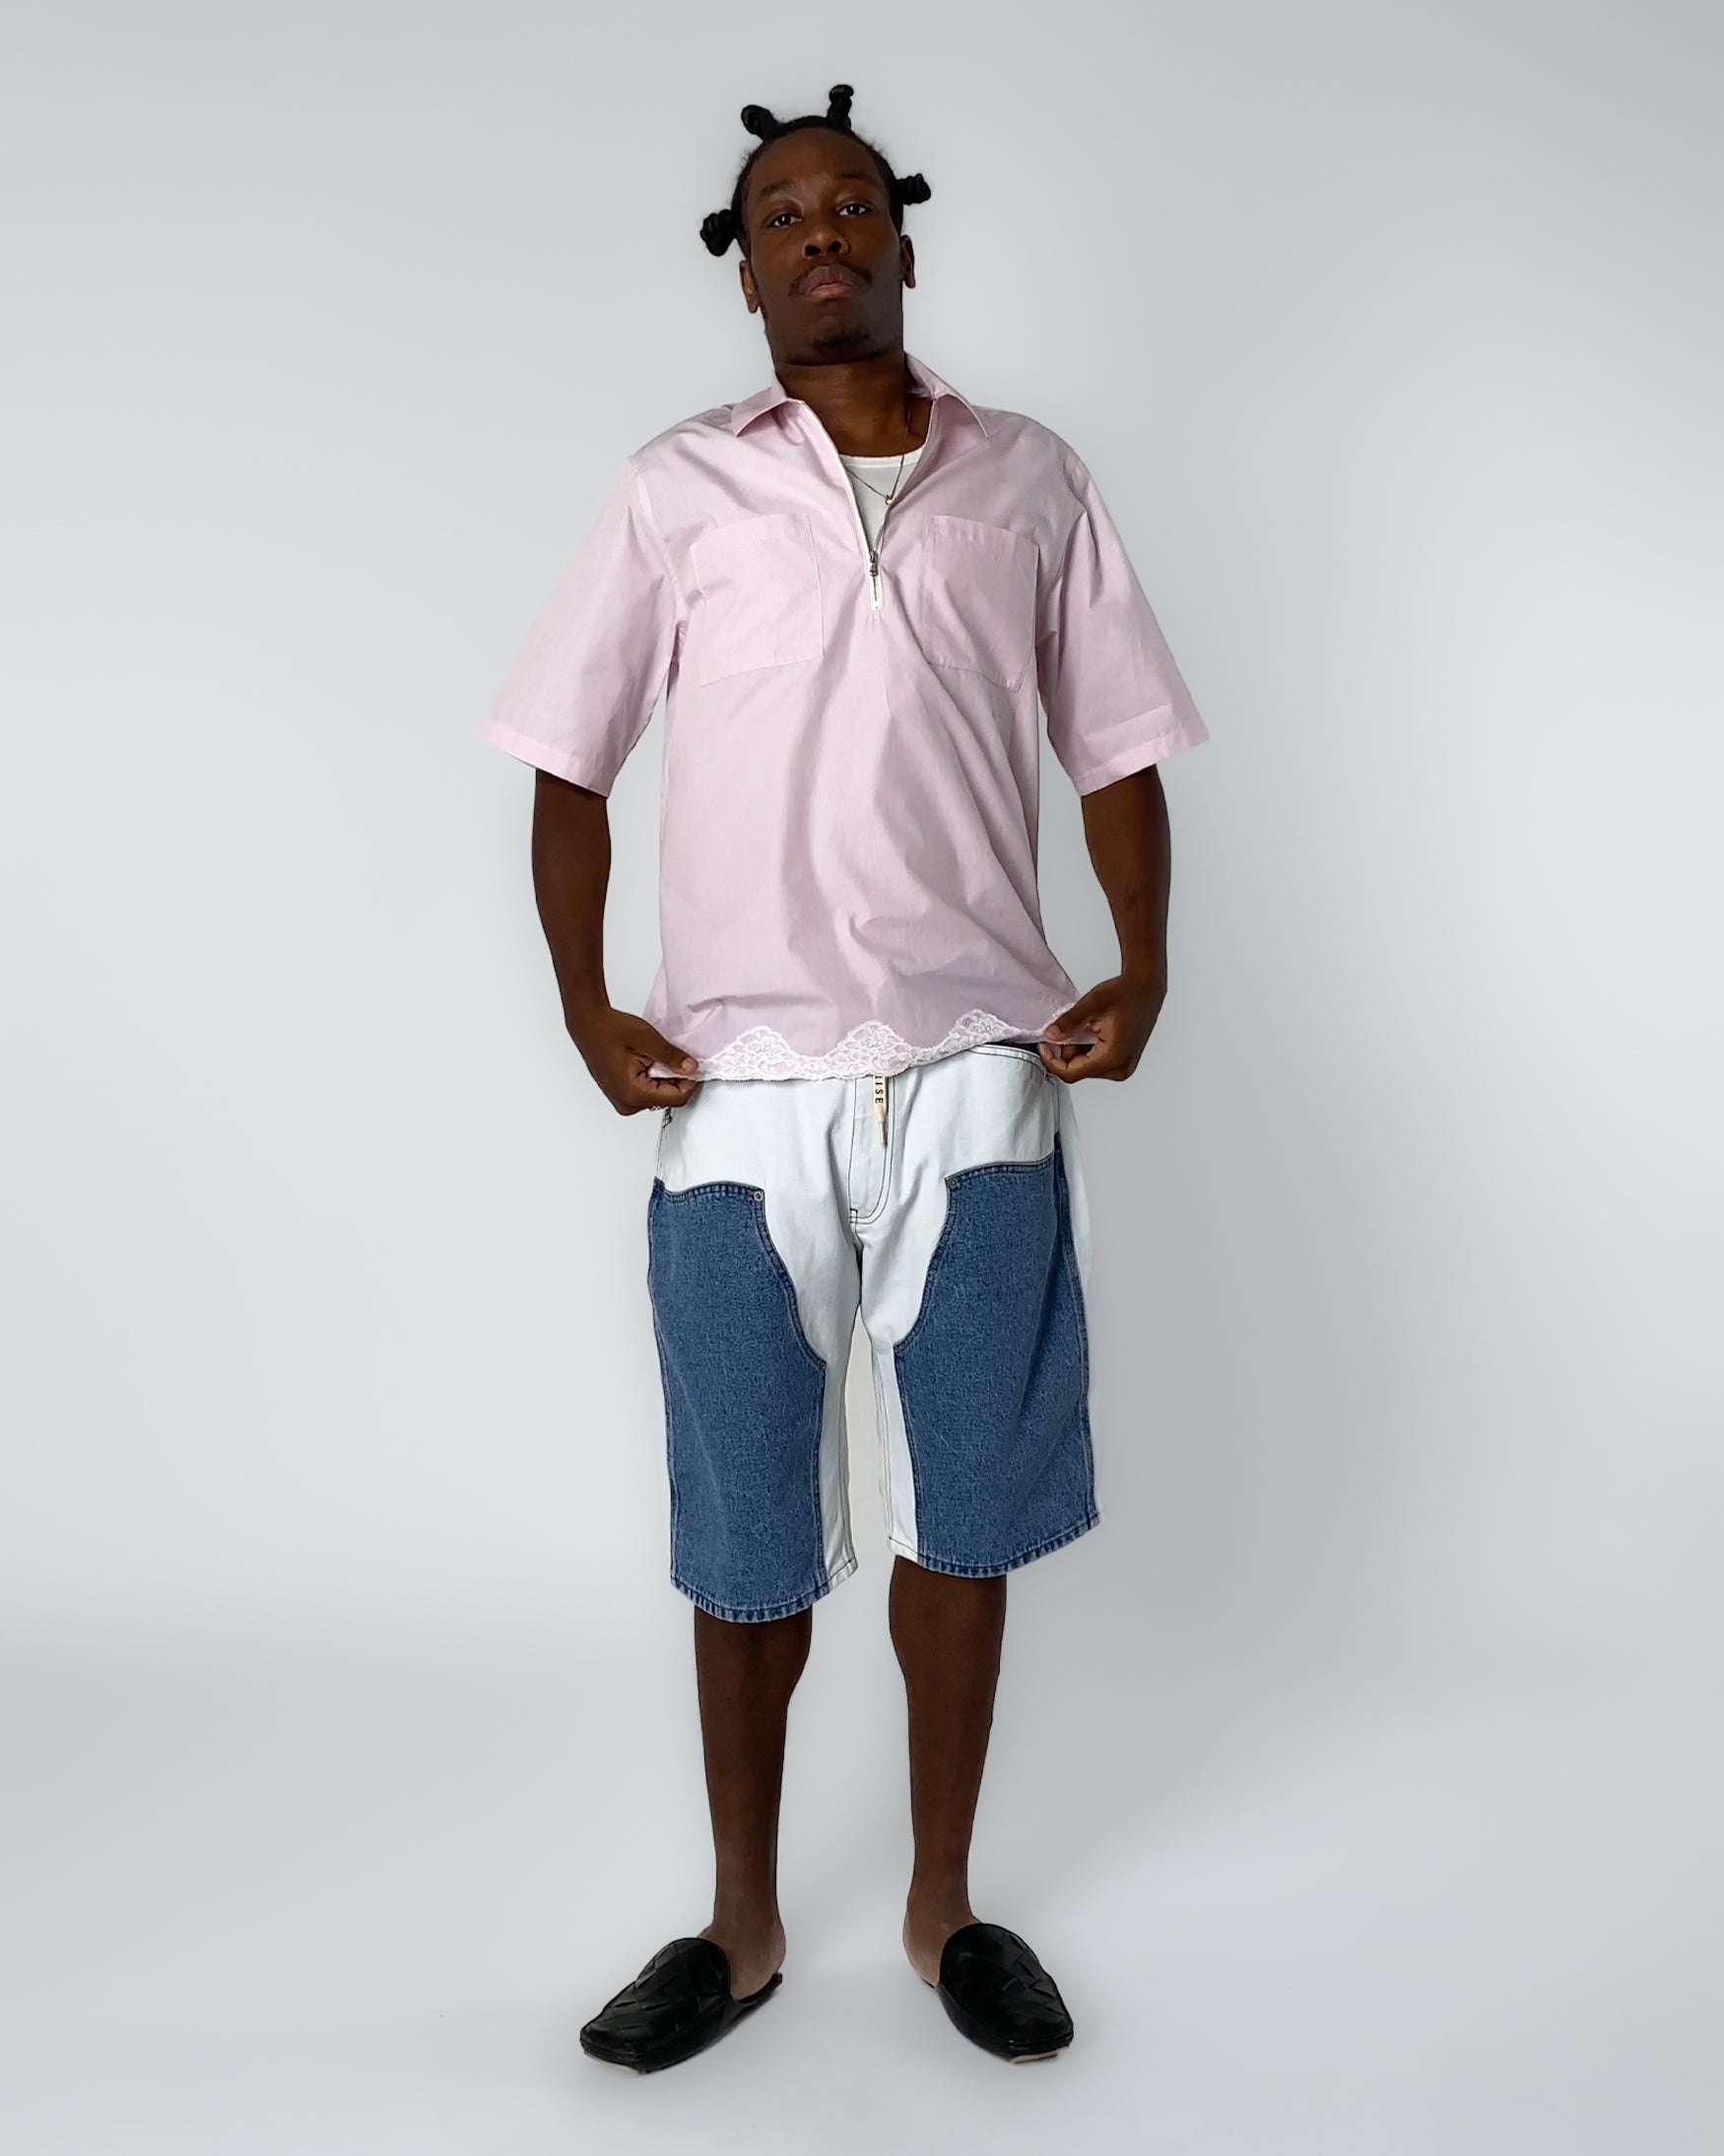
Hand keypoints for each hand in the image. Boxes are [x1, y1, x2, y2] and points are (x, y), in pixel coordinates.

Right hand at [568, 1004, 701, 1113]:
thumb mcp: (646, 1039)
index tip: (691, 1064)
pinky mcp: (623, 1096)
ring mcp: (624, 1102)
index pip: (677, 1098)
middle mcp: (627, 1103)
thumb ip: (671, 1056)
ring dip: (664, 1078)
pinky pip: (649, 1093)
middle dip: (676, 1078)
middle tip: (668, 1056)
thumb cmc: (609, 1030)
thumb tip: (691, 1068)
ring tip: (651, 1058)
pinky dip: (654, 1079)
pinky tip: (645, 1063)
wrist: (588, 1025)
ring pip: (660, 1096)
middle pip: (669, 1099)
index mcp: (633, 1094)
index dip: (689, 1080)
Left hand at [1039, 971, 1166, 1082]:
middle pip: (1078, 1071)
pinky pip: (1096, 1062)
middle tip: (1062, 1029)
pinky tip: (1089, 1031)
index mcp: (1113, 1058)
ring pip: (1085, 1067)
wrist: (1147, 988)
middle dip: (1064, 1053)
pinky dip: (1085, 1050)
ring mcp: (1123, 1067)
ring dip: (1075, 1050)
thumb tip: (1050, 1035)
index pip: (1071, 1073)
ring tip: (1079, 1027)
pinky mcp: (1122, 1062)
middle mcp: (1120, 1068)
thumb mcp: (1093, 1003)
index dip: (1052, 1061)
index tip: (1043, 1044)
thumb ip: (1069, 1022)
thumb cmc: (1126, 993)